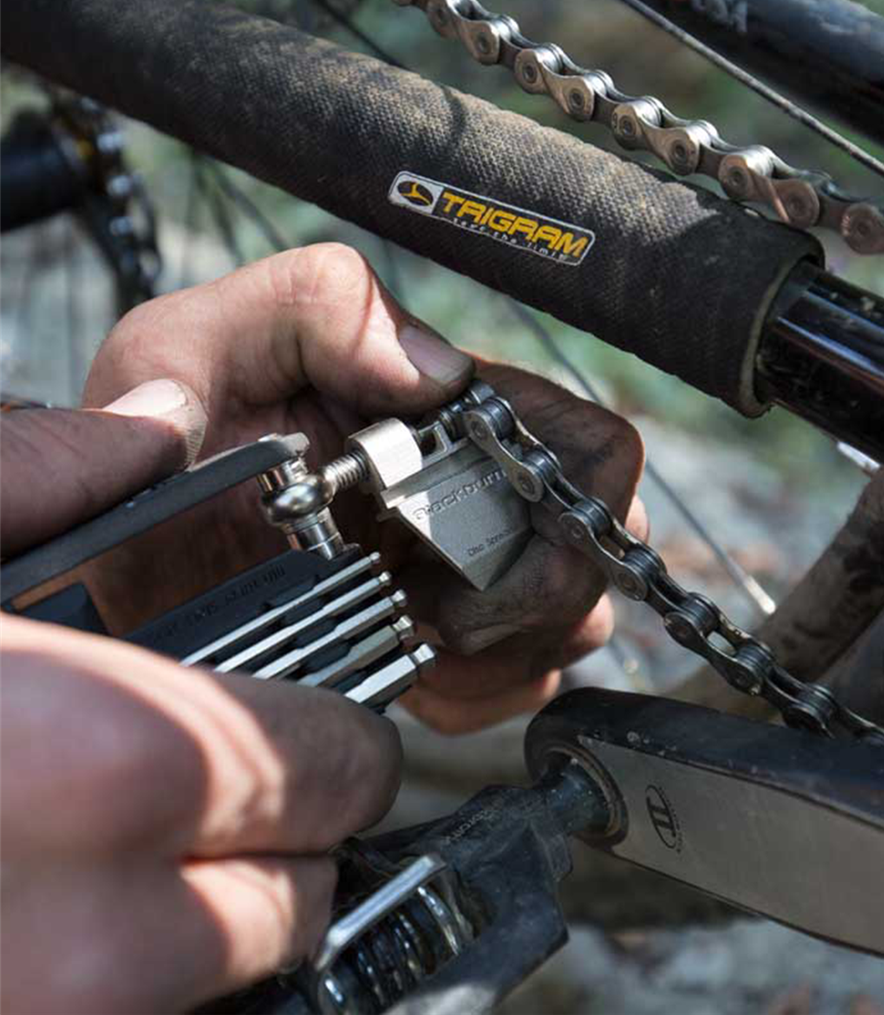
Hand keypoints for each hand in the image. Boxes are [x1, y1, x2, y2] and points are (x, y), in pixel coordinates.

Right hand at [0, 397, 400, 1014]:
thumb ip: (39, 476)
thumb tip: (142, 432)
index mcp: (92, 763)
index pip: (328, 767)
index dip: (337, 739)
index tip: (326, 730)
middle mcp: (78, 944)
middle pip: (294, 899)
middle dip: (286, 839)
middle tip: (239, 793)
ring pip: (218, 985)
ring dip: (211, 920)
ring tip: (139, 849)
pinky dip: (124, 984)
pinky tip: (53, 910)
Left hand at [82, 244, 646, 730]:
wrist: (124, 558)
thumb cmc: (157, 444)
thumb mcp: (196, 342)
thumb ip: (313, 306)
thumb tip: (435, 372)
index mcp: (449, 410)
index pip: (593, 449)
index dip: (568, 510)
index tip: (461, 553)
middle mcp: (480, 484)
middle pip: (598, 547)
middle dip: (535, 601)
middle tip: (438, 617)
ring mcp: (471, 566)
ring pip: (575, 622)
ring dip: (506, 653)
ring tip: (415, 644)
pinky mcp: (452, 638)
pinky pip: (525, 681)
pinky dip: (481, 694)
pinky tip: (416, 674)